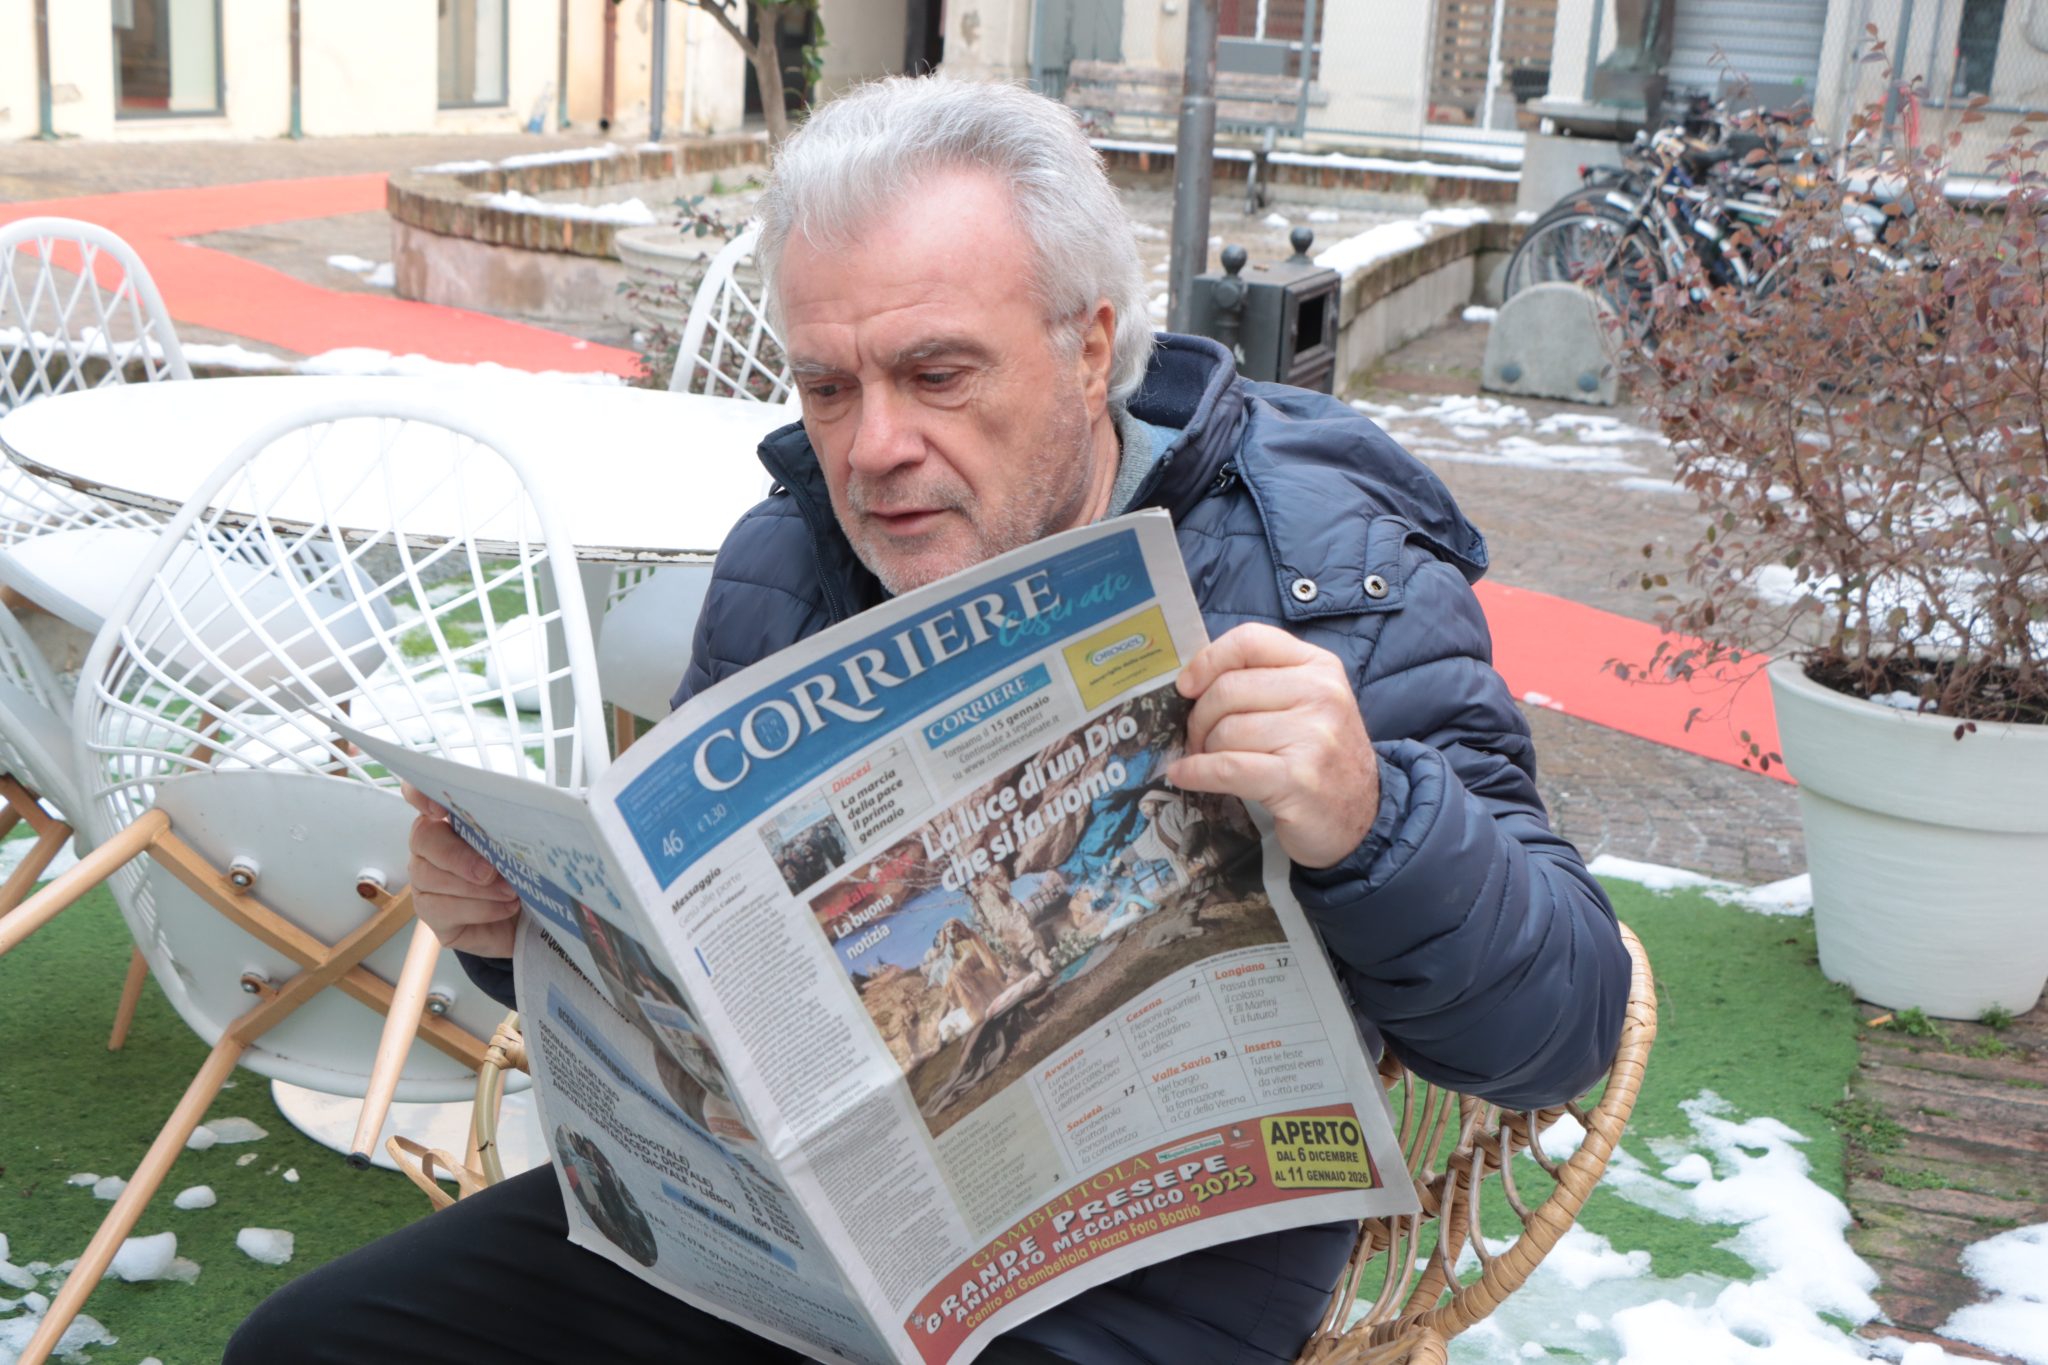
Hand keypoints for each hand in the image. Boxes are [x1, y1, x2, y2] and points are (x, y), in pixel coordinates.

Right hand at [403, 783, 521, 957]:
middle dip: (457, 856)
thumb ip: (517, 827)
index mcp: (451, 819)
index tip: (439, 809)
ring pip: (430, 877)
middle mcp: (430, 846)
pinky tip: (506, 907)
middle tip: (490, 871)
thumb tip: (530, 815)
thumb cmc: (521, 874)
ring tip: (510, 892)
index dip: (420, 794)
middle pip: (423, 837)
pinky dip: (480, 908)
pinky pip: (442, 908)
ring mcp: (424, 879)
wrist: (524, 921)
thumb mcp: (523, 846)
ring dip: (476, 888)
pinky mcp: (430, 912)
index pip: (419, 794)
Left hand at [1167, 624, 1378, 869]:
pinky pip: (1226, 767)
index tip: (1187, 686)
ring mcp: (1313, 736)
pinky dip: (1196, 772)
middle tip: (1197, 738)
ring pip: (1225, 730)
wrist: (1361, 817)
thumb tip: (1190, 681)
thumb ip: (1262, 682)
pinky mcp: (1298, 778)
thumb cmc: (1319, 758)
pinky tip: (1184, 775)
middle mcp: (1322, 694)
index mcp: (1320, 666)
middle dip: (1199, 717)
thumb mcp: (1307, 704)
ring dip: (1203, 750)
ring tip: (1207, 760)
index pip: (1250, 640)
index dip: (1208, 661)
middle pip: (1228, 689)